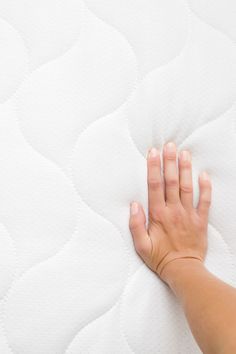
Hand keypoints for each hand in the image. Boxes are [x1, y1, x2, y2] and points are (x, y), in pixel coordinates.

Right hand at [129, 142, 211, 283]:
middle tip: (170, 145)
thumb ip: (135, 225)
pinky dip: (206, 188)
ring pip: (188, 187)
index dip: (154, 167)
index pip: (155, 185)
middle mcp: (174, 211)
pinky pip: (205, 201)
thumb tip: (134, 205)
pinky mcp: (200, 220)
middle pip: (172, 181)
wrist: (183, 270)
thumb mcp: (141, 245)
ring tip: (184, 153)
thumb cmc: (160, 258)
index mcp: (158, 215)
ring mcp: (189, 214)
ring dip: (186, 169)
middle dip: (170, 162)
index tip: (153, 153)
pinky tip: (204, 175)